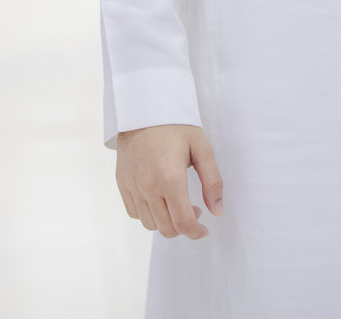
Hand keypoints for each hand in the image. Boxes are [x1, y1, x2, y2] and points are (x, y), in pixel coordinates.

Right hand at [115, 124, 222, 239]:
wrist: (143, 108)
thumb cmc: (175, 126)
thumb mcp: (202, 149)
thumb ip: (213, 182)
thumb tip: (218, 211)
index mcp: (170, 178)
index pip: (183, 223)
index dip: (196, 232)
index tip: (203, 229)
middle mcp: (148, 186)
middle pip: (167, 228)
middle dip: (184, 226)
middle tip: (193, 209)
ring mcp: (132, 185)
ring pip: (150, 224)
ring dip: (166, 221)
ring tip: (175, 203)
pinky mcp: (122, 182)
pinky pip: (134, 212)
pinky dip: (148, 213)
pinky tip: (158, 199)